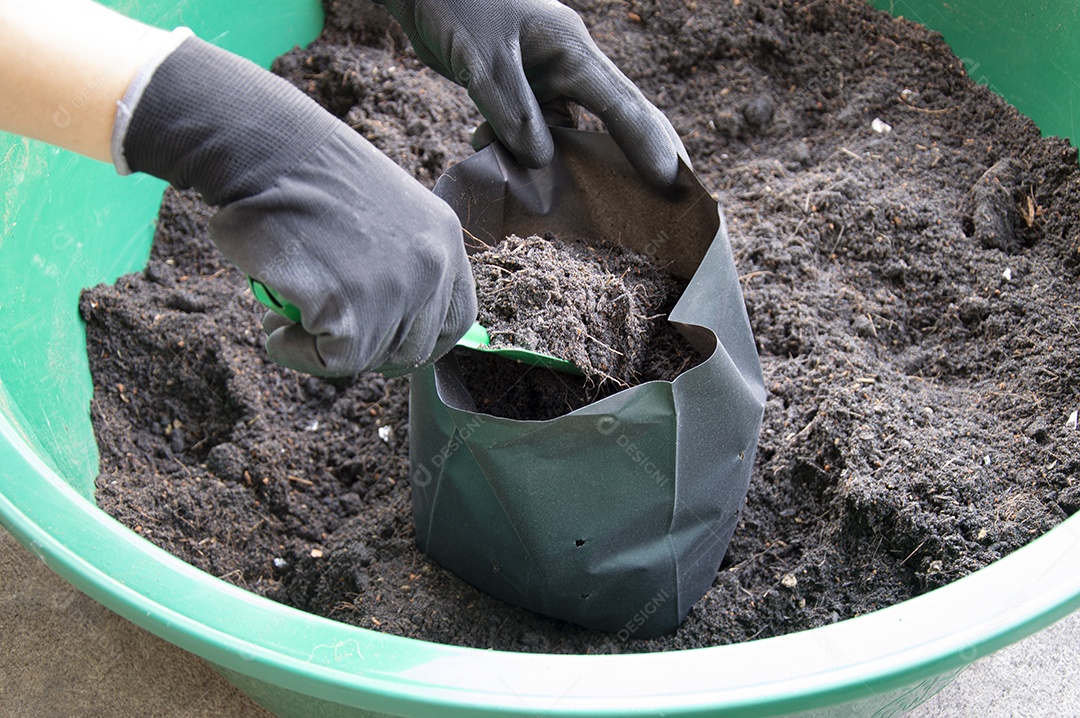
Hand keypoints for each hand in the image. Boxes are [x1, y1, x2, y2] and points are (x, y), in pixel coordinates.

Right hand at [120, 38, 475, 375]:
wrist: (264, 147)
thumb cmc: (304, 176)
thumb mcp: (381, 213)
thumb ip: (399, 264)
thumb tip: (389, 325)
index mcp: (444, 238)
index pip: (456, 319)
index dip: (419, 342)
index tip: (382, 347)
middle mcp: (434, 266)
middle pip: (414, 347)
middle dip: (366, 351)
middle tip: (317, 329)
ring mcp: (398, 289)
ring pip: (369, 356)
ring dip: (322, 349)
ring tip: (284, 318)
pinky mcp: (353, 311)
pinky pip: (330, 362)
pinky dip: (295, 353)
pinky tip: (275, 328)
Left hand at [378, 0, 684, 186]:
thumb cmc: (456, 8)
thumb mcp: (484, 62)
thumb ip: (514, 113)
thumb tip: (543, 162)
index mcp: (573, 51)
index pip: (623, 105)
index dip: (648, 146)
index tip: (673, 182)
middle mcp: (570, 64)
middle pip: (618, 118)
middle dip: (641, 157)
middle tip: (672, 198)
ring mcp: (547, 75)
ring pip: (572, 131)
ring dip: (563, 163)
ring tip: (578, 203)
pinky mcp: (524, 86)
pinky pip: (536, 128)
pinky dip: (521, 148)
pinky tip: (493, 157)